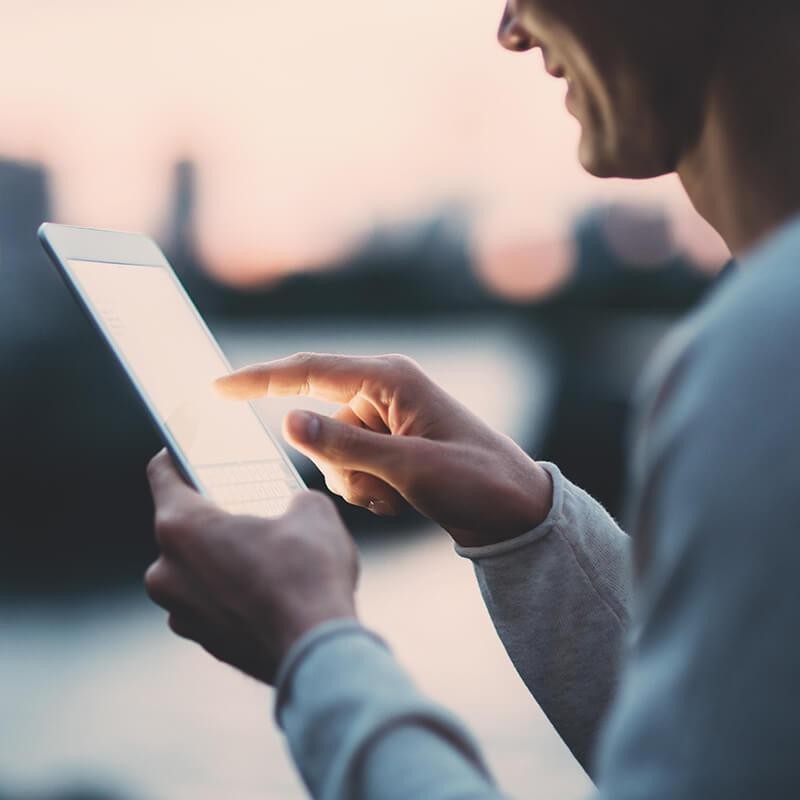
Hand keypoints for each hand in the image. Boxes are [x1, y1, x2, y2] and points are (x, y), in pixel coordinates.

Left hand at [144, 450, 358, 684]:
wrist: (319, 651)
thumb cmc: (308, 575)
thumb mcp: (311, 509)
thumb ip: (289, 496)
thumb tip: (291, 505)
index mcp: (182, 527)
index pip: (162, 473)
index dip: (179, 453)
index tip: (192, 450)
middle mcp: (166, 570)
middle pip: (181, 524)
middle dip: (213, 511)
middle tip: (248, 503)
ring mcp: (180, 611)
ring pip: (194, 567)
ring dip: (221, 554)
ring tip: (265, 549)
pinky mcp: (202, 640)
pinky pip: (209, 600)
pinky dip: (230, 589)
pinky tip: (269, 585)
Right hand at [216, 353, 552, 547]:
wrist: (513, 511)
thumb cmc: (475, 480)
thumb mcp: (409, 467)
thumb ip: (344, 445)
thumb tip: (286, 420)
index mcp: (390, 379)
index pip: (308, 372)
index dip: (259, 379)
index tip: (216, 387)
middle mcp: (383, 392)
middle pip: (320, 423)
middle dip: (340, 462)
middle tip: (384, 484)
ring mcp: (385, 421)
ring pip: (331, 452)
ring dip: (356, 481)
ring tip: (401, 493)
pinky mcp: (388, 445)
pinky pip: (349, 467)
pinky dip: (366, 489)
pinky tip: (403, 498)